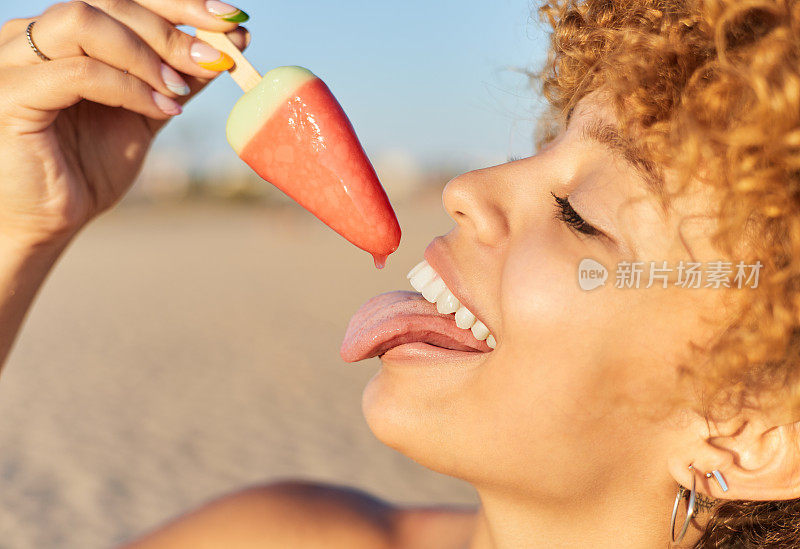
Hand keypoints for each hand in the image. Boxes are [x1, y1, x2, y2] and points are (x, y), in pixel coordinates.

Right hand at [0, 0, 249, 247]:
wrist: (46, 222)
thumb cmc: (86, 168)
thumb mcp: (145, 115)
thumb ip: (175, 80)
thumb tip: (222, 49)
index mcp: (63, 37)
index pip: (124, 1)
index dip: (179, 3)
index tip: (231, 19)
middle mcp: (31, 38)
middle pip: (108, 4)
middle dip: (172, 28)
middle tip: (216, 57)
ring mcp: (15, 62)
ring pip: (85, 23)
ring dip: (147, 53)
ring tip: (181, 89)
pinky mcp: (11, 95)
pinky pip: (78, 74)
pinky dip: (128, 87)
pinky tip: (162, 109)